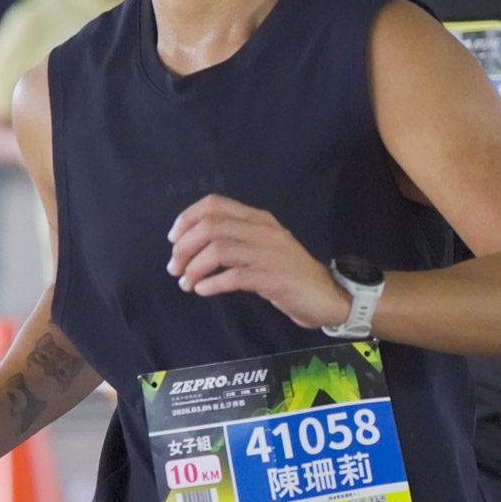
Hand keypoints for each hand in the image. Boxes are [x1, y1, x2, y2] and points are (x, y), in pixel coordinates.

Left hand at [167, 193, 349, 328]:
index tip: (173, 239)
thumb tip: (192, 245)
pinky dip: (212, 284)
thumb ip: (236, 240)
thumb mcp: (263, 247)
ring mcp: (269, 253)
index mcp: (259, 218)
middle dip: (184, 247)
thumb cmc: (289, 274)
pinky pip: (234, 276)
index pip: (215, 204)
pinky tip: (203, 291)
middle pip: (211, 226)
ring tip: (186, 283)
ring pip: (218, 249)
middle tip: (174, 268)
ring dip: (194, 267)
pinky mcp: (273, 278)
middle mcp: (263, 230)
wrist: (327, 297)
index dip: (187, 218)